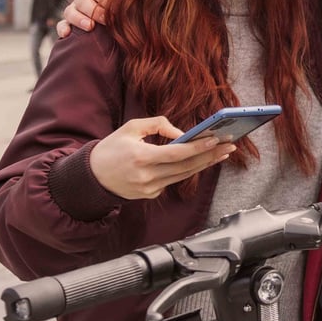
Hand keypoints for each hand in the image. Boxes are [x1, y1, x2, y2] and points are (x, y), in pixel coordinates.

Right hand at [55, 0, 113, 38]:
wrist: (116, 2)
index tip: (115, 7)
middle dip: (93, 9)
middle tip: (106, 19)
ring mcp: (76, 7)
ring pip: (70, 10)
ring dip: (79, 19)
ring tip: (90, 27)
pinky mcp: (70, 21)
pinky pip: (62, 23)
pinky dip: (62, 28)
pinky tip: (66, 34)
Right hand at [89, 116, 233, 199]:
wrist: (91, 177)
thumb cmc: (111, 148)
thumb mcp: (131, 128)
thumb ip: (158, 125)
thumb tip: (183, 133)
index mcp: (140, 157)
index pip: (176, 154)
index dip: (198, 148)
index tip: (216, 139)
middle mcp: (146, 176)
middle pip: (186, 167)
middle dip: (210, 156)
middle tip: (229, 145)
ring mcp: (148, 189)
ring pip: (183, 176)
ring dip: (204, 164)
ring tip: (221, 153)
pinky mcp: (149, 195)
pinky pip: (172, 181)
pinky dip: (185, 171)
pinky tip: (199, 162)